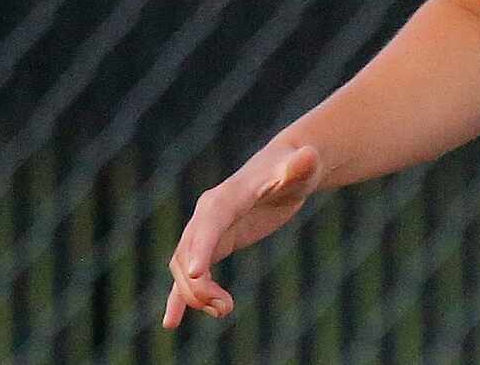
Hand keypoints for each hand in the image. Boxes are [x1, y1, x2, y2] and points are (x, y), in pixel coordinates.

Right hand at [161, 143, 322, 328]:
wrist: (286, 167)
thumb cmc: (296, 167)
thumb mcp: (303, 166)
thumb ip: (302, 165)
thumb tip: (307, 157)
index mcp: (228, 195)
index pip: (210, 222)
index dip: (202, 246)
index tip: (196, 274)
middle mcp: (209, 212)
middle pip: (189, 251)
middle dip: (199, 283)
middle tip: (225, 307)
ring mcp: (207, 229)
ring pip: (184, 266)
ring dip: (196, 293)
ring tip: (225, 309)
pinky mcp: (213, 244)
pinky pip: (188, 272)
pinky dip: (178, 295)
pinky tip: (171, 322)